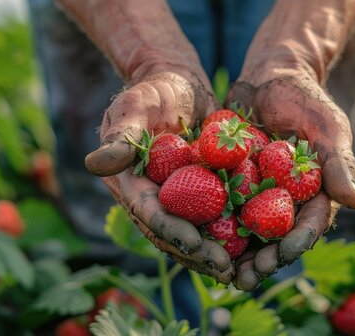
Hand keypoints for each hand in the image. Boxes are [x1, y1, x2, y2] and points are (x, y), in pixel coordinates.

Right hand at [85, 71, 234, 283]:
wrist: (180, 85)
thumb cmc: (153, 90)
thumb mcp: (135, 106)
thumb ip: (120, 135)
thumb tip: (95, 163)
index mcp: (132, 185)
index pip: (150, 214)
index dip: (171, 230)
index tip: (195, 243)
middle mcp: (155, 199)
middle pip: (175, 234)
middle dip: (199, 254)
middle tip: (225, 268)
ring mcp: (180, 199)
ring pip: (198, 233)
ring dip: (218, 254)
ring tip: (243, 270)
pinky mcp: (203, 192)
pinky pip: (219, 216)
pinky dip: (236, 232)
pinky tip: (259, 245)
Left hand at [225, 71, 354, 290]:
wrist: (270, 78)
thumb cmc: (306, 100)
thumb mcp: (327, 127)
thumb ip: (338, 163)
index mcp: (314, 195)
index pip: (307, 225)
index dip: (295, 243)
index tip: (281, 254)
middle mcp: (286, 201)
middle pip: (274, 239)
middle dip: (261, 260)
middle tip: (244, 278)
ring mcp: (257, 195)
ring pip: (245, 232)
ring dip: (234, 254)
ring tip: (219, 272)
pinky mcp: (230, 184)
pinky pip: (219, 208)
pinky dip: (210, 226)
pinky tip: (195, 239)